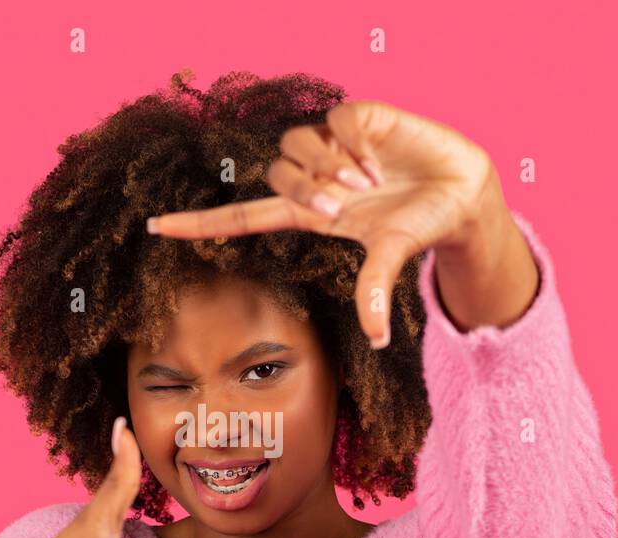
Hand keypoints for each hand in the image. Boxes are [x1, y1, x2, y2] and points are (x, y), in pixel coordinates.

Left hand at [146, 99, 496, 347]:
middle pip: (275, 175)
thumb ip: (375, 289)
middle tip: (342, 205)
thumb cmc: (421, 224)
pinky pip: (337, 121)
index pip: (241, 216)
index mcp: (309, 213)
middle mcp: (315, 176)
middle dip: (304, 190)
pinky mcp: (360, 117)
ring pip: (296, 144)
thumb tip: (377, 340)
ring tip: (365, 185)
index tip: (154, 227)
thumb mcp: (393, 256)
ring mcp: (335, 145)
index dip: (199, 222)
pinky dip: (354, 144)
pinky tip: (378, 162)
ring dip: (327, 168)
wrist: (462, 191)